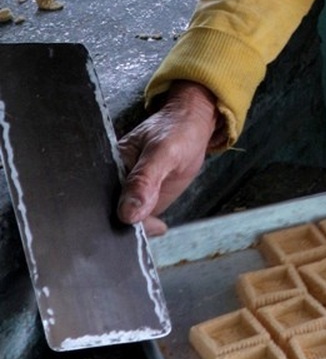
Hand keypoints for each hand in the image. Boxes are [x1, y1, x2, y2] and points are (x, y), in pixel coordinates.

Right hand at [116, 81, 222, 235]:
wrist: (194, 127)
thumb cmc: (177, 130)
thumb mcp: (163, 151)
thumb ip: (145, 179)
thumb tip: (127, 212)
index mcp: (109, 164)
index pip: (99, 199)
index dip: (107, 217)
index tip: (123, 228)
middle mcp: (114, 181)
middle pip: (108, 214)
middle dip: (119, 229)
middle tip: (140, 229)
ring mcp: (129, 193)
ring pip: (123, 222)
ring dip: (134, 231)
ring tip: (150, 228)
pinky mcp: (143, 201)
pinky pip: (140, 221)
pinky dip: (146, 228)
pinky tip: (159, 227)